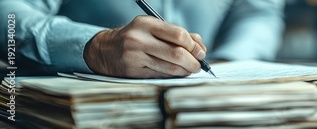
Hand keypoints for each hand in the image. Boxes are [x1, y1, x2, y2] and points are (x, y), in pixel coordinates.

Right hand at [84, 16, 206, 77]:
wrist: (105, 50)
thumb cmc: (136, 37)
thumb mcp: (153, 28)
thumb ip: (177, 34)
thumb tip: (200, 48)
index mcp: (146, 24)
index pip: (178, 35)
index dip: (194, 46)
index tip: (200, 52)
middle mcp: (138, 39)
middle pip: (177, 53)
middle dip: (193, 61)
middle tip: (199, 64)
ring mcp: (134, 56)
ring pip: (171, 68)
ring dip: (186, 71)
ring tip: (190, 69)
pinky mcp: (133, 72)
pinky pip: (161, 76)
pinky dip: (174, 76)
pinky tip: (178, 73)